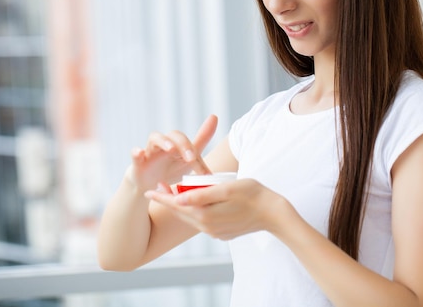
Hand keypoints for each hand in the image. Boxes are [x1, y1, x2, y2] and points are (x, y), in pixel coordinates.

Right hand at [127, 115, 217, 192]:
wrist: (151, 186)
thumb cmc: (172, 167)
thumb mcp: (189, 157)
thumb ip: (201, 140)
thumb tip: (215, 118)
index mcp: (178, 144)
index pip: (187, 140)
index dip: (194, 147)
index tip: (200, 155)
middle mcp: (165, 143)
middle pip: (173, 135)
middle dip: (183, 145)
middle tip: (191, 158)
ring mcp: (151, 151)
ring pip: (155, 138)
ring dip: (164, 142)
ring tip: (171, 149)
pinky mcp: (138, 162)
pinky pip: (135, 154)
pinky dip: (136, 152)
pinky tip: (139, 152)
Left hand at [145, 179, 288, 239]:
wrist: (274, 214)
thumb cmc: (253, 194)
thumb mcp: (228, 188)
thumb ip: (202, 194)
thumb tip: (179, 198)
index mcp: (206, 215)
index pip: (177, 205)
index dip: (162, 197)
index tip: (149, 189)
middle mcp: (208, 227)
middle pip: (181, 213)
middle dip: (168, 201)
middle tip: (157, 189)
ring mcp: (216, 232)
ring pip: (191, 218)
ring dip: (181, 207)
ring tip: (172, 195)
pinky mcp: (223, 233)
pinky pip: (203, 223)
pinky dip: (194, 213)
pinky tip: (194, 204)